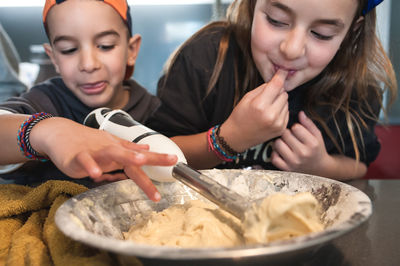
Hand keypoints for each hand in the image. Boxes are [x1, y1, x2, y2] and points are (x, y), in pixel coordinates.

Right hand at [30, 117, 177, 200]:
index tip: (175, 161)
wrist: (58, 133)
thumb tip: (147, 149)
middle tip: (171, 162)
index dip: (158, 158)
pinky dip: (91, 167)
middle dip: (153, 160)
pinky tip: (96, 175)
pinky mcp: (77, 157)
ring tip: (140, 161)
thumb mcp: (110, 144)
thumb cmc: (86, 142)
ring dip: (127, 157)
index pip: (141, 156)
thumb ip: (128, 148)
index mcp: (118, 149)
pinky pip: (85, 162)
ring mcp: (94, 152)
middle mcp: (110, 149)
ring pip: (112, 153)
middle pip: (133, 156)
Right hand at [220, 70, 288, 151]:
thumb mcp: (247, 97)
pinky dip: (281, 111)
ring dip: (279, 102)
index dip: (281, 76)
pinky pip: (287, 112)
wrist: (238, 136)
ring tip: (267, 108)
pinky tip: (270, 115)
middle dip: (277, 92)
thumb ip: (263, 88)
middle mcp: (271, 115)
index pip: (277, 85)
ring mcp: (278, 123)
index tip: (283, 71)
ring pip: (287, 102)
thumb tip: (277, 80)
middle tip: (266, 97)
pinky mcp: (281, 129)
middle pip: (284, 93)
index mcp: (260, 105)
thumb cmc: (240, 115)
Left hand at [271, 111, 330, 174]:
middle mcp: (303, 153)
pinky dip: (275, 153)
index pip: (296, 127)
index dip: (295, 127)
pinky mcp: (286, 169)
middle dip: (287, 133)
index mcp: (312, 144)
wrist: (318, 168)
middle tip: (290, 137)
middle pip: (285, 134)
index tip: (297, 131)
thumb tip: (300, 113)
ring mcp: (293, 162)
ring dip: (279, 142)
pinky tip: (281, 152)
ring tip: (285, 143)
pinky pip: (273, 157)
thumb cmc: (316, 149)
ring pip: (277, 144)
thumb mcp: (317, 135)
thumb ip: (308, 123)